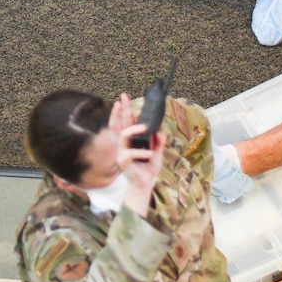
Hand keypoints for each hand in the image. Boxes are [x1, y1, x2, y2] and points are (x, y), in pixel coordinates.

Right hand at [108, 94, 165, 217]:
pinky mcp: (123, 161)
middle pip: (122, 123)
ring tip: (144, 128)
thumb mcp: (158, 153)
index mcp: (133, 139)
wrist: (145, 184)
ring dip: (134, 129)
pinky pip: (130, 153)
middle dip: (123, 110)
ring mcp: (122, 151)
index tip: (125, 97)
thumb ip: (159, 142)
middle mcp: (126, 143)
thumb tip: (159, 132)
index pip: (129, 121)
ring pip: (124, 135)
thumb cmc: (148, 167)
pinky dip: (141, 153)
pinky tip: (150, 154)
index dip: (126, 110)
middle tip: (124, 98)